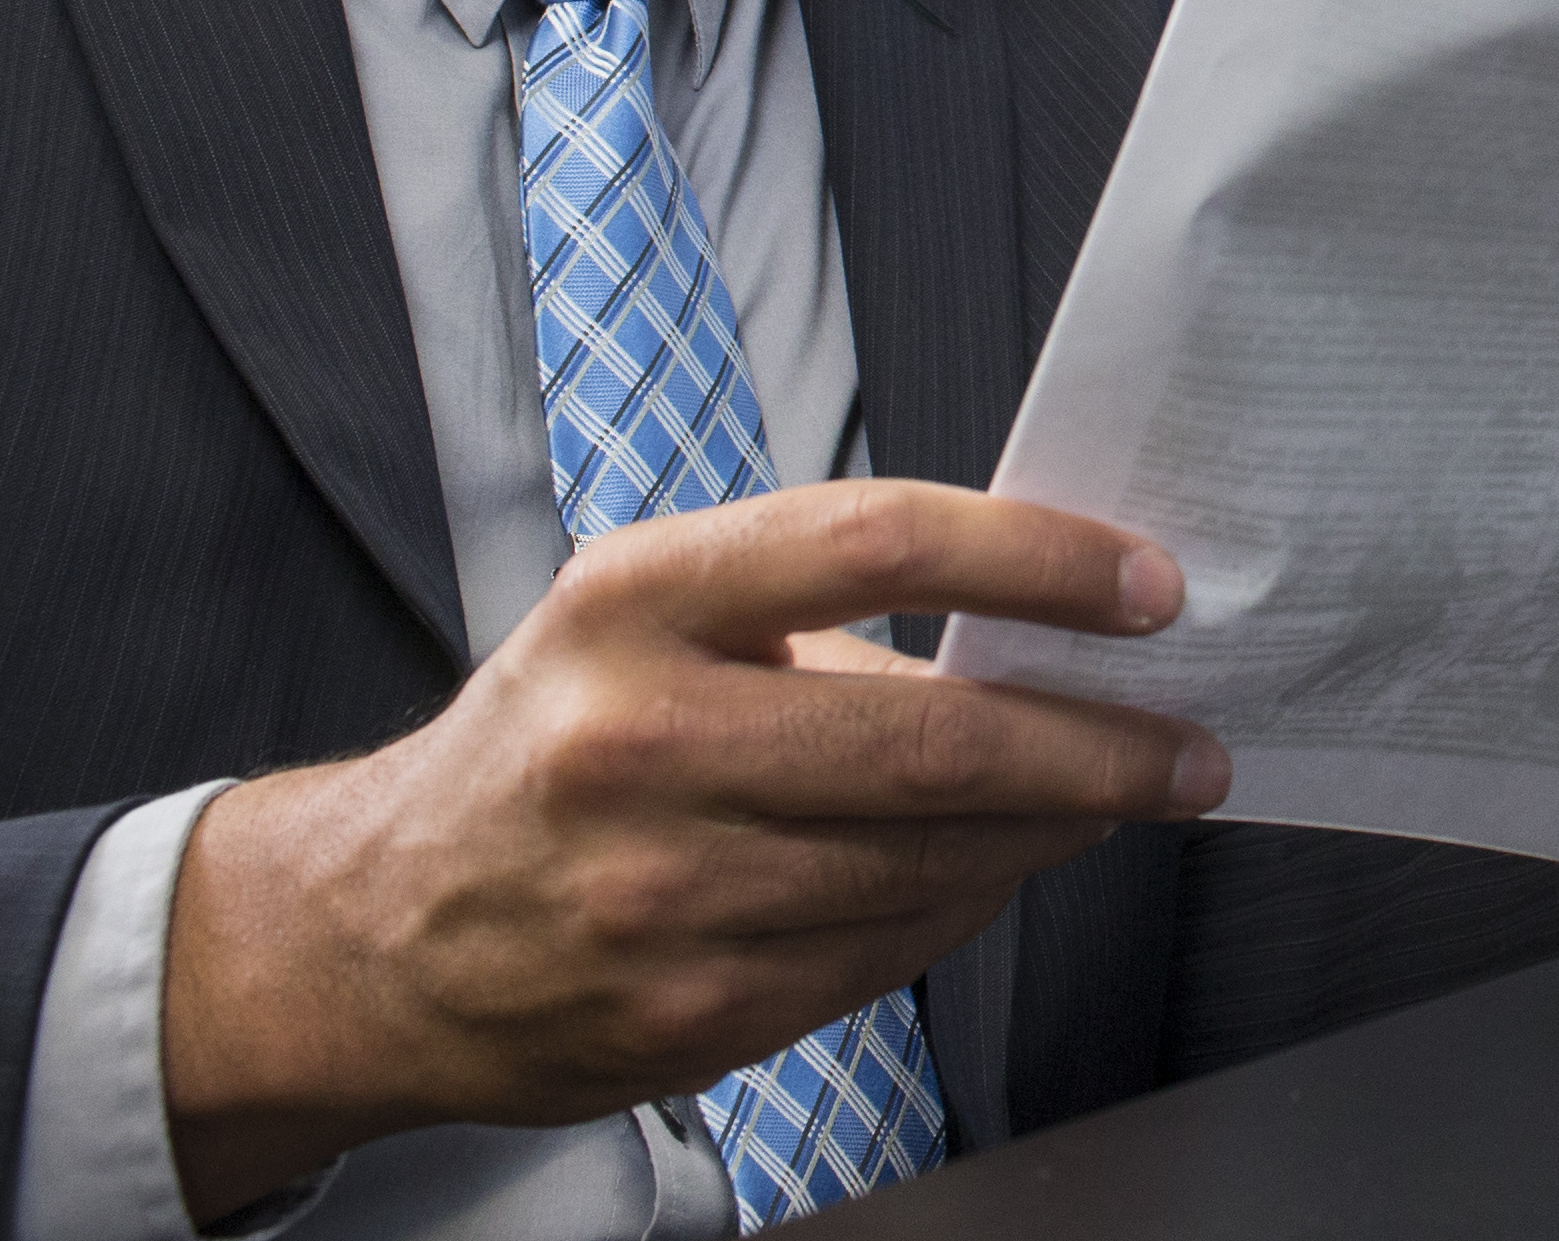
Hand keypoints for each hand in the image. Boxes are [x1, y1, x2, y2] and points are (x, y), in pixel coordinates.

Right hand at [157, 482, 1229, 1219]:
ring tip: (1111, 802)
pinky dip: (963, 912)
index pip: (876, 541)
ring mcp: (658, 893)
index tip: (1144, 585)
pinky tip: (992, 876)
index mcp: (634, 604)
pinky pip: (884, 957)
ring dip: (1050, 836)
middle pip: (934, 739)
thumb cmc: (546, 746)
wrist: (373, 936)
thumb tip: (1033, 624)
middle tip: (1185, 745)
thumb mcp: (640, 620)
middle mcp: (638, 741)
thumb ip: (817, 611)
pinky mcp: (683, 1016)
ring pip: (928, 864)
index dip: (1036, 559)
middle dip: (1098, 747)